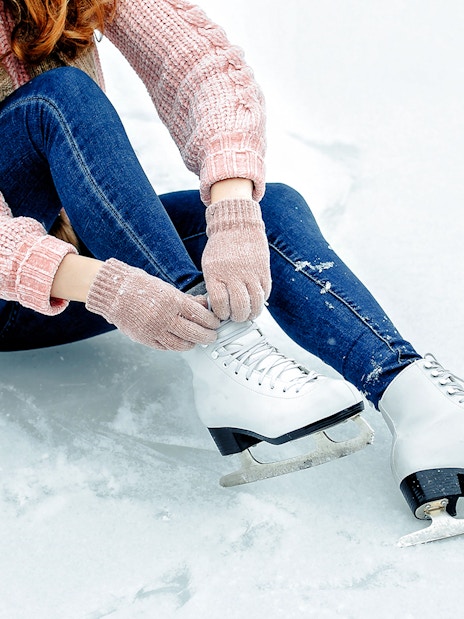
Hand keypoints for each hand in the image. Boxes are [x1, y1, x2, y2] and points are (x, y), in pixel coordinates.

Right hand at [85, 258, 219, 349]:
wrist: (114, 292)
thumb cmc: (140, 286)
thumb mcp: (167, 288)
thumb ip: (186, 299)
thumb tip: (204, 305)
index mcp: (172, 301)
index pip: (199, 315)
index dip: (211, 321)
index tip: (215, 323)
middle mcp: (164, 317)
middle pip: (194, 333)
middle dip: (207, 336)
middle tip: (212, 336)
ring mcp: (154, 330)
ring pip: (180, 344)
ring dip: (193, 344)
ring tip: (197, 341)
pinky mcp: (145, 339)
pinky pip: (165, 347)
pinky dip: (176, 346)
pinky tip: (181, 342)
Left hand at [201, 198, 270, 320]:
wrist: (238, 224)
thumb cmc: (221, 247)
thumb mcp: (209, 265)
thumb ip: (214, 285)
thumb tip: (220, 307)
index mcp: (216, 273)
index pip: (219, 303)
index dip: (222, 313)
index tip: (223, 313)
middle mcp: (234, 274)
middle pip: (239, 307)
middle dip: (238, 317)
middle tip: (236, 316)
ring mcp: (251, 273)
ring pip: (255, 304)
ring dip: (252, 313)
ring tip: (248, 313)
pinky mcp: (264, 271)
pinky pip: (265, 293)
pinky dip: (261, 301)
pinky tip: (255, 300)